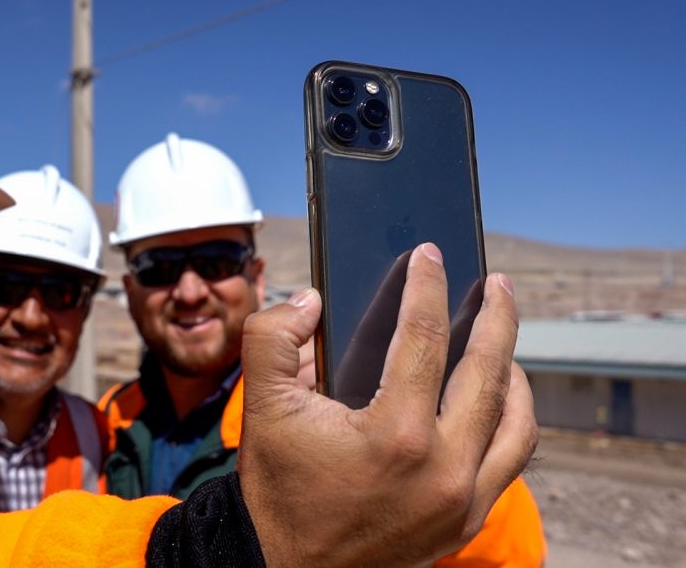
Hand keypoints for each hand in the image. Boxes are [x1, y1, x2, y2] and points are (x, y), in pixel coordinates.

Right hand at [237, 243, 536, 566]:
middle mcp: (443, 469)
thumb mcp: (261, 406)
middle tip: (497, 284)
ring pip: (516, 421)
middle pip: (489, 372)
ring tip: (501, 342)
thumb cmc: (277, 488)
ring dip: (513, 372)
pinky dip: (510, 421)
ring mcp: (462, 500)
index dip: (426, 286)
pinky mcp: (465, 521)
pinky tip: (494, 400)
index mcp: (394, 435)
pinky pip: (510, 460)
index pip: (424, 337)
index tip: (430, 254)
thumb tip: (312, 300)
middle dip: (497, 318)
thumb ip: (272, 337)